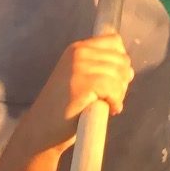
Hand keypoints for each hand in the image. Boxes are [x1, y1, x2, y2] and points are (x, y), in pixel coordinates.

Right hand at [25, 32, 133, 153]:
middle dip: (123, 80)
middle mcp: (78, 53)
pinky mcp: (81, 86)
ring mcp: (78, 68)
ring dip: (120, 93)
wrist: (40, 130)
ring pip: (118, 75)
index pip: (114, 41)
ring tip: (110, 104)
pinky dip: (116, 101)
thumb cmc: (63, 107)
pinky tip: (111, 109)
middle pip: (120, 59)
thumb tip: (129, 71)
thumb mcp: (80, 78)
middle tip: (114, 97)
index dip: (121, 61)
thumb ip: (101, 69)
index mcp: (77, 48)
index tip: (116, 80)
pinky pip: (113, 88)